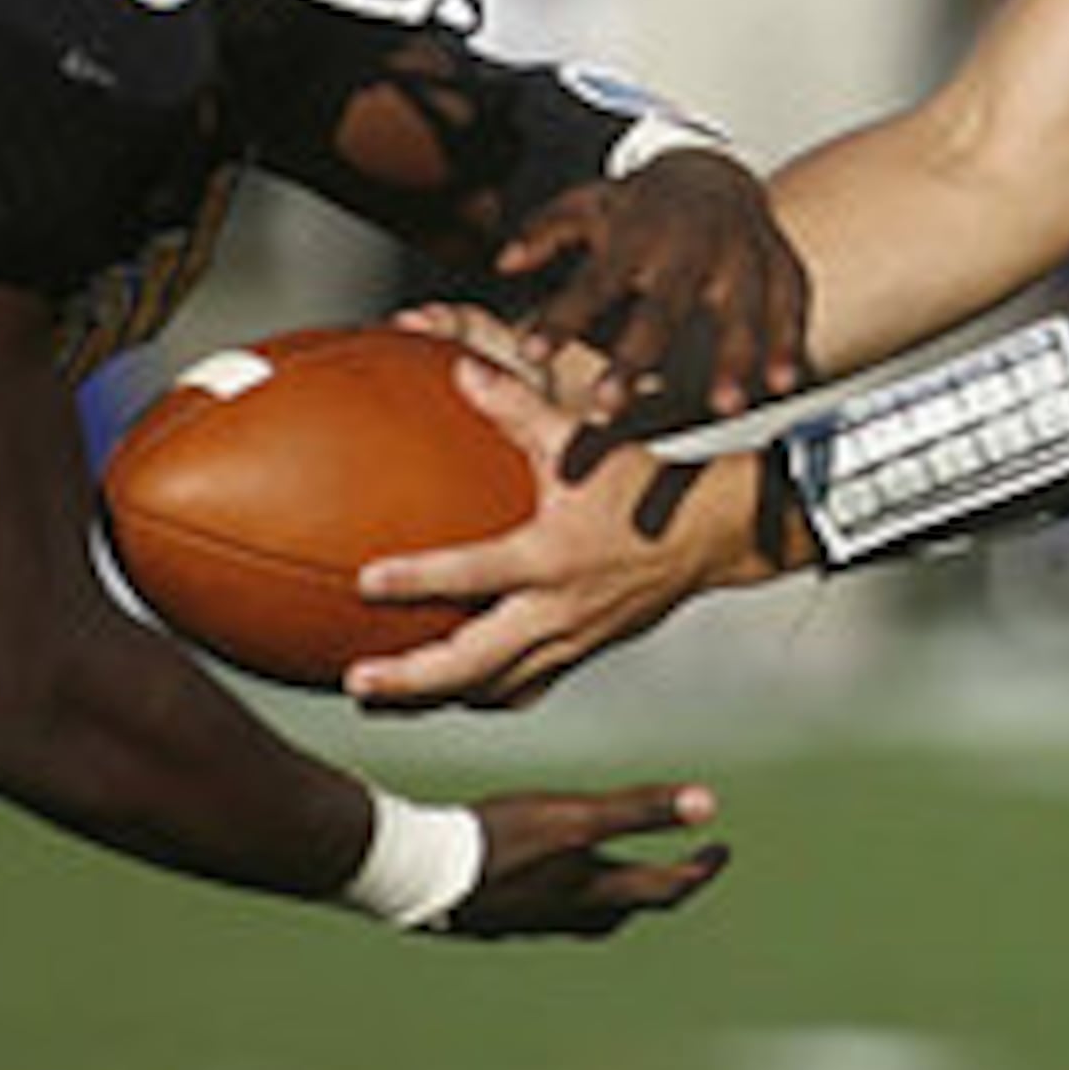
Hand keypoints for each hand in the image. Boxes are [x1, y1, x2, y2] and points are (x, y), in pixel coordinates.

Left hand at [347, 361, 779, 708]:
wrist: (712, 533)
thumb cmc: (643, 480)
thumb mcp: (580, 437)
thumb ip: (516, 406)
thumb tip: (461, 369)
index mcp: (551, 555)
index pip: (475, 573)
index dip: (418, 579)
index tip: (365, 582)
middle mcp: (557, 608)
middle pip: (473, 662)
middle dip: (412, 679)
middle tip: (356, 681)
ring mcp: (571, 640)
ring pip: (495, 687)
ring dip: (440, 696)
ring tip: (389, 700)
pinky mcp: (584, 653)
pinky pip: (527, 687)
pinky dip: (487, 693)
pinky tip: (458, 691)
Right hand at [445, 783, 729, 937]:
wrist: (422, 872)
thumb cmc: (504, 841)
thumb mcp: (579, 817)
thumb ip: (642, 810)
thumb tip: (709, 805)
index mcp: (597, 891)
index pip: (668, 888)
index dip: (702, 869)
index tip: (722, 850)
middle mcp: (572, 913)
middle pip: (633, 908)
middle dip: (664, 887)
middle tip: (685, 867)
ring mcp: (536, 919)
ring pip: (592, 915)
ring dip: (618, 896)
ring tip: (624, 876)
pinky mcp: (503, 915)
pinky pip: (553, 911)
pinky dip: (571, 895)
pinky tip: (553, 880)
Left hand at [497, 150, 808, 433]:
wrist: (714, 170)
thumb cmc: (640, 205)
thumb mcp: (588, 205)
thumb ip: (546, 232)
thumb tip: (503, 262)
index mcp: (636, 232)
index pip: (594, 279)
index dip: (562, 315)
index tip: (529, 352)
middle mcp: (690, 243)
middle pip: (664, 304)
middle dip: (637, 356)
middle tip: (606, 408)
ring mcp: (741, 250)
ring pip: (739, 306)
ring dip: (734, 355)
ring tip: (724, 407)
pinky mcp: (779, 260)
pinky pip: (789, 302)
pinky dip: (789, 339)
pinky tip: (785, 382)